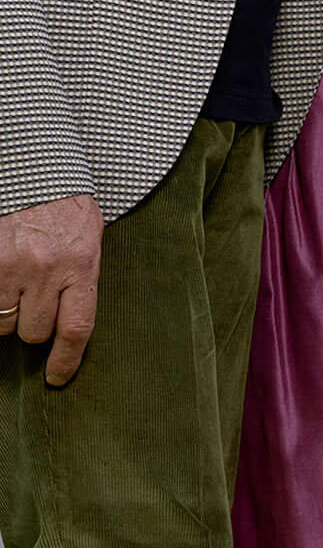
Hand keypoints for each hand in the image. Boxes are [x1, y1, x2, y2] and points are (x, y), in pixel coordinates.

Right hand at [0, 194, 102, 384]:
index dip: (66, 360)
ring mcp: (13, 267)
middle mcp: (47, 268)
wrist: (35, 170)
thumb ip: (82, 277)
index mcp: (81, 263)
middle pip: (35, 331)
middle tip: (37, 296)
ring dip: (10, 311)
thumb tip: (73, 325)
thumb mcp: (89, 236)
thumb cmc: (65, 205)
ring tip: (19, 282)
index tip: (57, 377)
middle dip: (35, 322)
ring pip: (5, 323)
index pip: (76, 328)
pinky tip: (4, 280)